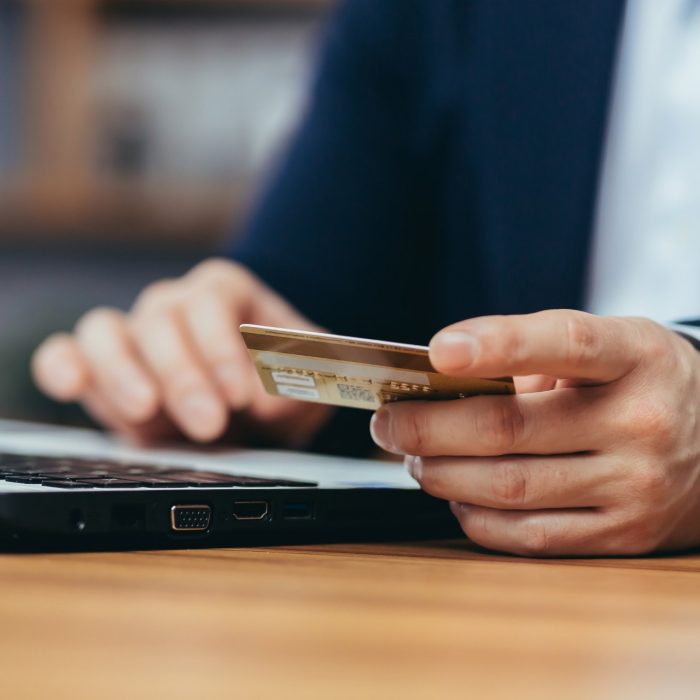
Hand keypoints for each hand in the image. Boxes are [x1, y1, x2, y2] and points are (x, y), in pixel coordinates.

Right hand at [32, 259, 330, 444]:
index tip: (241, 395)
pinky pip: (67, 353)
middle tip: (210, 425)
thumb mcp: (310, 379)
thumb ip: (303, 381)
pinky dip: (63, 367)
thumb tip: (269, 399)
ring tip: (146, 413)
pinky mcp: (102, 367)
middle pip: (161, 322)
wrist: (255, 399)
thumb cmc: (280, 380)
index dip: (222, 348)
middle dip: (184, 378)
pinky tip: (72, 385)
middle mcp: (173, 304)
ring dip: (122, 374)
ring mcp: (134, 332)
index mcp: (225, 291)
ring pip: (106, 333)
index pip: (211, 303)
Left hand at [370, 310, 699, 555]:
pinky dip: (474, 517)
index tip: (438, 351)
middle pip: (509, 429)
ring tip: (412, 457)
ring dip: (441, 474)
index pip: (563, 343)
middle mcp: (641, 423)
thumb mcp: (605, 348)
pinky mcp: (622, 535)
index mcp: (634, 357)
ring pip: (509, 488)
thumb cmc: (638, 383)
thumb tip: (438, 385)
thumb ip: (530, 357)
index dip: (497, 345)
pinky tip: (455, 494)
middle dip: (427, 428)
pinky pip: (528, 536)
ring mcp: (635, 487)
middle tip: (389, 422)